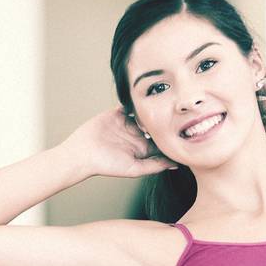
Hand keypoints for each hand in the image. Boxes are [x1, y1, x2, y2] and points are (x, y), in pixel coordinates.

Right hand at [60, 108, 179, 179]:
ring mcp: (127, 123)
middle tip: (176, 109)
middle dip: (165, 118)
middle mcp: (136, 136)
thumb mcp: (134, 169)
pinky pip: (129, 104)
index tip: (183, 128)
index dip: (171, 135)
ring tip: (162, 99)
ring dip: (151, 107)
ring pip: (144, 113)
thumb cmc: (106, 165)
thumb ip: (154, 166)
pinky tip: (144, 95)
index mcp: (142, 149)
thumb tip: (176, 164)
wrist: (82, 153)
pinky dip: (135, 99)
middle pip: (155, 124)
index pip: (161, 140)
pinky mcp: (117, 113)